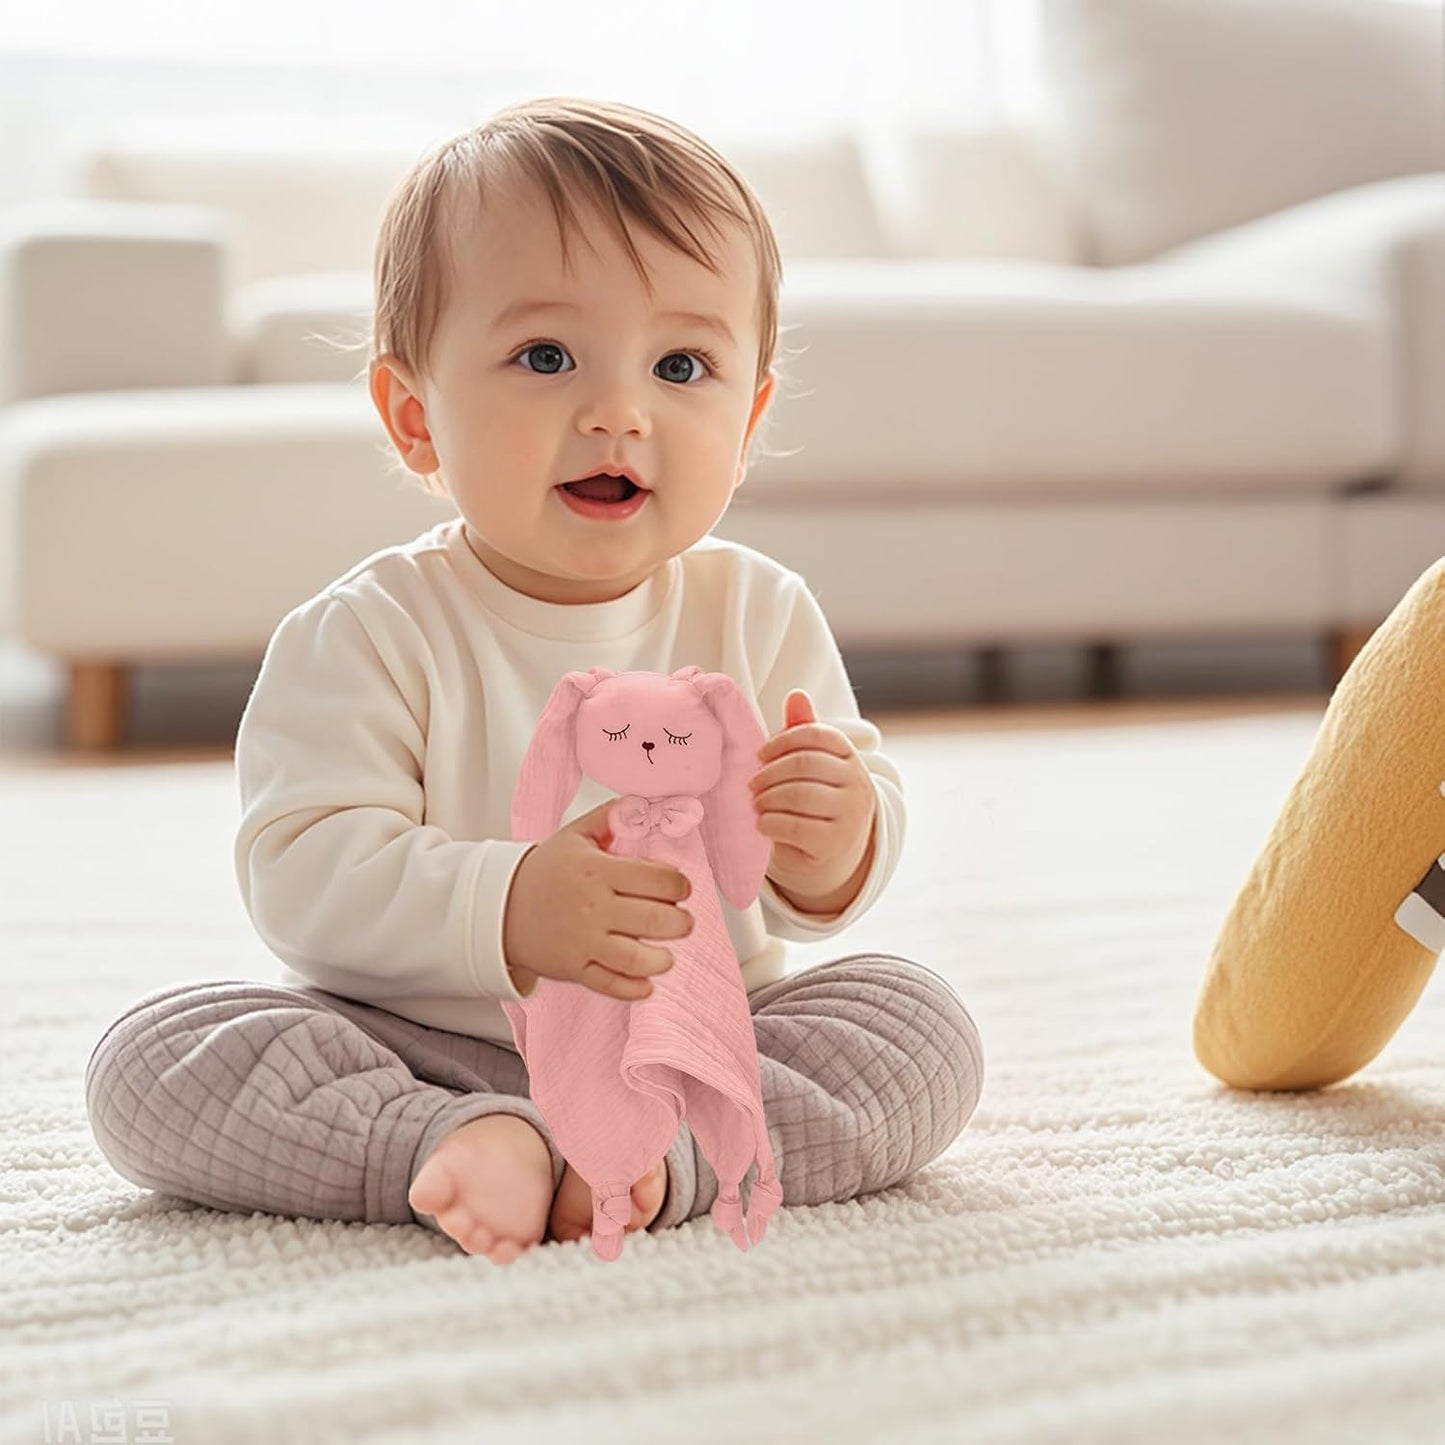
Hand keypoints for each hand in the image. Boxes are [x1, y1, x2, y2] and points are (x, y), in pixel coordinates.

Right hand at [503, 800, 694, 1000]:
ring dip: (661, 960)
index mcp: (597, 871)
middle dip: (680, 923)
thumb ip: (609, 817)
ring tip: (667, 955)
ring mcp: (582, 940)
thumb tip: (641, 804)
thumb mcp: (574, 836)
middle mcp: (592, 907)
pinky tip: (647, 983)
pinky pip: (608, 984)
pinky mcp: (573, 968)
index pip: (654, 879)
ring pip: (634, 958)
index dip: (678, 885)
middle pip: (653, 920)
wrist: (500, 906)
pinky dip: (632, 989)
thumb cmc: (544, 871)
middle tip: (683, 922)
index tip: (681, 889)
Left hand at [749, 689, 876, 908]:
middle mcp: (857, 783)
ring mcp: (850, 815)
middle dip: (769, 772)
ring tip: (756, 803)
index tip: (760, 754)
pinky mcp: (835, 843)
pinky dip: (770, 822)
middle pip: (805, 763)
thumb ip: (803, 732)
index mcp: (850, 757)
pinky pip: (794, 826)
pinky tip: (763, 823)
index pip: (818, 734)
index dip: (783, 740)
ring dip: (767, 798)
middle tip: (751, 783)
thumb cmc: (814, 800)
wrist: (830, 852)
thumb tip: (796, 694)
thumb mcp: (811, 765)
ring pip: (798, 794)